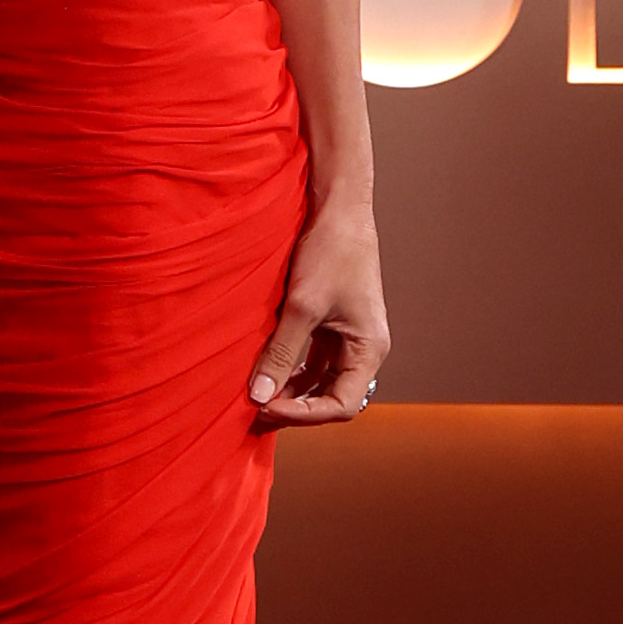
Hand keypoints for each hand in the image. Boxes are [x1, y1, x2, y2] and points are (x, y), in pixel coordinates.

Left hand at [252, 196, 386, 427]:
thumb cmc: (332, 251)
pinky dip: (289, 369)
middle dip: (294, 407)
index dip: (304, 414)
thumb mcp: (302, 306)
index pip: (341, 404)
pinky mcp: (331, 324)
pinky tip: (263, 369)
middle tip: (253, 408)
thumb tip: (258, 396)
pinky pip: (311, 359)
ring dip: (289, 391)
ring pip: (319, 381)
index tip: (267, 407)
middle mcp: (363, 349)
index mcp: (370, 349)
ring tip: (254, 394)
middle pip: (331, 397)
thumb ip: (281, 353)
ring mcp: (348, 337)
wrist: (338, 209)